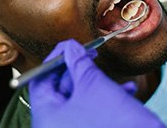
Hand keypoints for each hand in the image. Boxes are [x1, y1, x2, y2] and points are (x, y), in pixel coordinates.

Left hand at [29, 39, 165, 127]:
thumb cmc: (115, 123)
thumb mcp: (93, 84)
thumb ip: (78, 61)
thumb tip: (70, 48)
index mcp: (46, 118)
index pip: (40, 80)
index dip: (55, 59)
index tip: (70, 47)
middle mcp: (54, 127)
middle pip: (59, 89)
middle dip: (79, 71)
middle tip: (91, 55)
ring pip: (79, 99)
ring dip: (98, 84)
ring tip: (115, 77)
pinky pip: (91, 112)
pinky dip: (106, 99)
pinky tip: (126, 91)